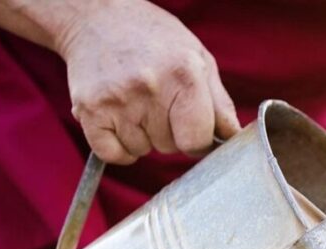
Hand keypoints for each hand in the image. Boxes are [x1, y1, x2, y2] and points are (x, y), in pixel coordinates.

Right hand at [53, 0, 238, 164]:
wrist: (96, 16)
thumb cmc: (154, 38)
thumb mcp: (198, 59)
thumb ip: (219, 103)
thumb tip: (235, 139)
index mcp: (183, 75)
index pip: (198, 141)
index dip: (197, 140)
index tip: (191, 128)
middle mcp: (149, 87)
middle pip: (170, 148)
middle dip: (169, 133)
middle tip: (157, 102)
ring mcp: (117, 99)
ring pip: (142, 151)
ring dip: (142, 137)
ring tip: (136, 102)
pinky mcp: (89, 108)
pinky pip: (111, 154)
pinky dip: (117, 147)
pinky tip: (119, 121)